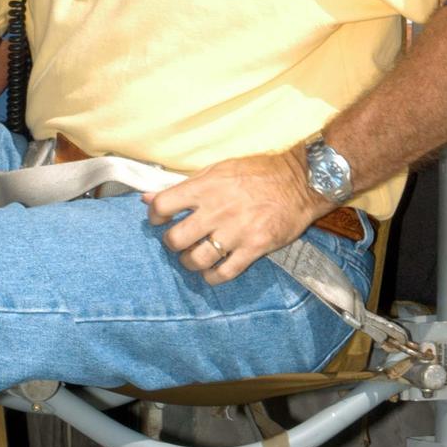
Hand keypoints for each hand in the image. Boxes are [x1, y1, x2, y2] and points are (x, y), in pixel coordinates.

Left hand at [144, 149, 324, 283]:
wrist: (300, 182)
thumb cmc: (257, 172)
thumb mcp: (218, 169)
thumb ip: (183, 185)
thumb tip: (147, 197)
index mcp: (205, 187)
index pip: (163, 206)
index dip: (155, 217)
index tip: (159, 220)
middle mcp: (217, 210)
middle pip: (176, 239)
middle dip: (171, 244)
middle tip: (177, 242)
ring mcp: (235, 232)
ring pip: (197, 259)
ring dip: (189, 262)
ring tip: (193, 258)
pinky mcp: (254, 248)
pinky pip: (224, 273)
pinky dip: (212, 277)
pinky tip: (211, 271)